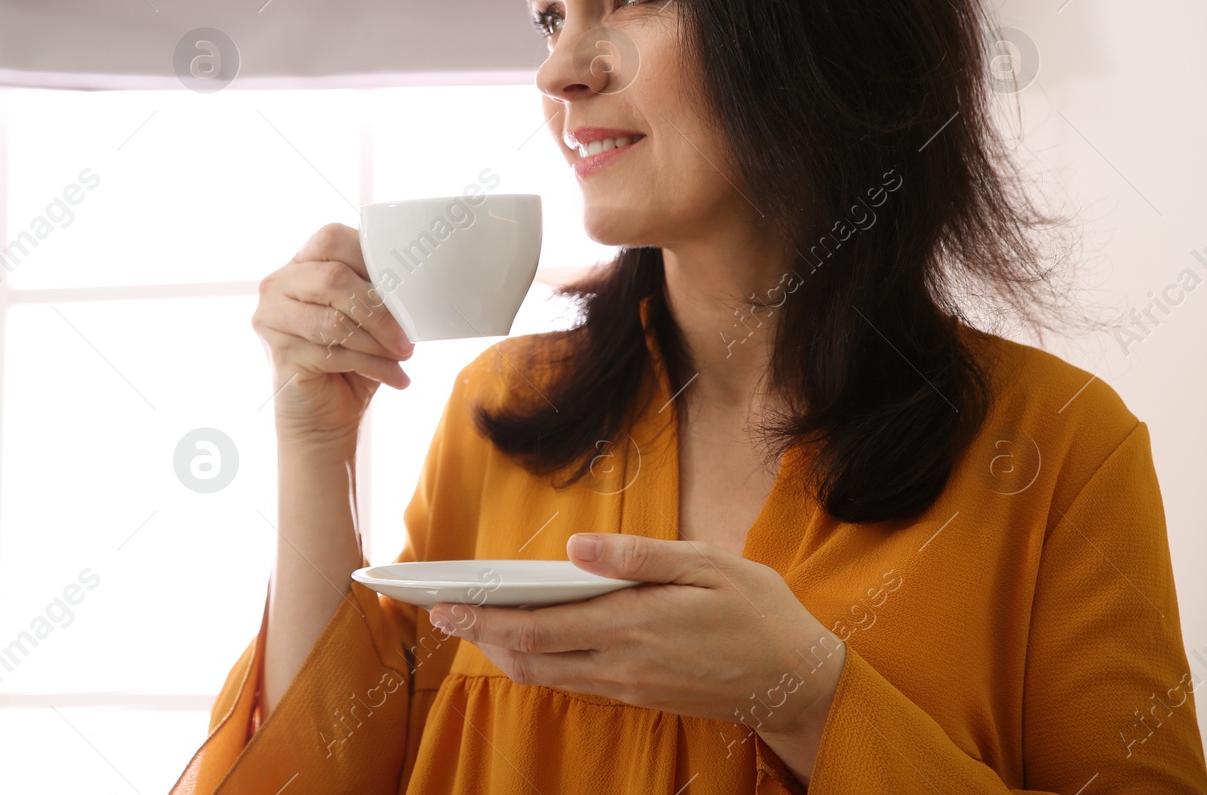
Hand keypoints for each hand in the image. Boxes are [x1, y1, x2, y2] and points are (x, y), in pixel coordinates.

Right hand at [250, 223, 414, 453]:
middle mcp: (278, 284)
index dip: (372, 259)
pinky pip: (333, 353)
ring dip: (377, 342)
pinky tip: (394, 377)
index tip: (404, 289)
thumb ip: (379, 293)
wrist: (325, 415)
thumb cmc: (352, 360)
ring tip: (402, 357)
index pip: (332, 239)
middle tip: (407, 338)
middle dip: (379, 311)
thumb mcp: (370, 318)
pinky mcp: (278, 351)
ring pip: (335, 320)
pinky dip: (373, 366)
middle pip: (334, 279)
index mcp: (302, 264)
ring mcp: (271, 317)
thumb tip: (415, 287)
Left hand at [428, 533, 845, 780]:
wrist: (798, 681)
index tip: (445, 604)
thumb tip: (576, 546)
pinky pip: (575, 682)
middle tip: (441, 613)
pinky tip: (532, 640)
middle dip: (481, 637)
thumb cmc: (758, 611)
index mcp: (633, 626)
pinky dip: (541, 662)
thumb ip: (639, 556)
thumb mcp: (708, 565)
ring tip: (476, 624)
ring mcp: (629, 685)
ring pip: (548, 676)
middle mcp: (622, 664)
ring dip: (506, 652)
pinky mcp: (640, 695)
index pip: (538, 627)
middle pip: (530, 658)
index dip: (485, 620)